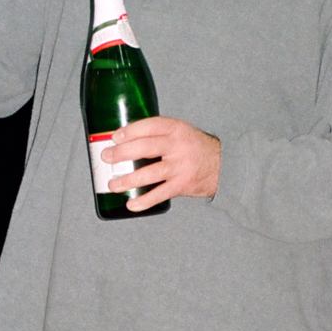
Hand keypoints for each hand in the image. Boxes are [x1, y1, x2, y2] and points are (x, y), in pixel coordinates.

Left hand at [101, 116, 220, 211]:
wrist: (224, 166)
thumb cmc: (195, 148)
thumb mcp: (181, 133)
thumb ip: (159, 134)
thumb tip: (125, 140)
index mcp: (176, 129)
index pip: (150, 126)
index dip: (131, 131)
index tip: (115, 136)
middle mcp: (178, 146)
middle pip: (146, 148)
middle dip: (122, 153)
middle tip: (106, 157)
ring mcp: (180, 166)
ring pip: (150, 173)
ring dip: (128, 180)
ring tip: (113, 184)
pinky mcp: (182, 184)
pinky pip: (160, 194)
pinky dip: (144, 201)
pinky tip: (131, 204)